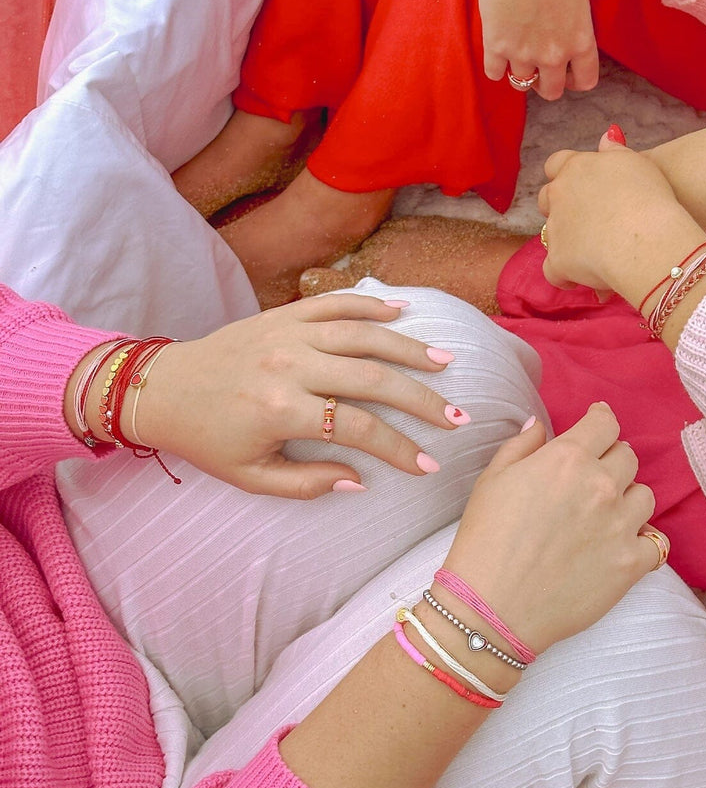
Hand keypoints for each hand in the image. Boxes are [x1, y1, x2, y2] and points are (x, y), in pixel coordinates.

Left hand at [133, 293, 464, 497]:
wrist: (164, 387)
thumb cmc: (208, 438)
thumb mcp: (251, 476)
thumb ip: (307, 484)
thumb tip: (360, 480)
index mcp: (280, 409)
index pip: (358, 429)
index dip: (400, 449)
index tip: (430, 464)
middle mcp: (290, 364)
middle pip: (373, 379)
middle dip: (422, 401)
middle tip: (458, 417)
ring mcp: (289, 332)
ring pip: (363, 335)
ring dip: (409, 348)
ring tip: (445, 362)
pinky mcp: (285, 313)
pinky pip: (336, 302)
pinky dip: (371, 304)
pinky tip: (403, 311)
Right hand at [443, 404, 660, 654]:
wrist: (492, 607)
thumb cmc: (486, 539)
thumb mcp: (492, 479)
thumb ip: (522, 445)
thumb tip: (541, 426)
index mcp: (568, 458)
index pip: (605, 423)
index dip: (601, 420)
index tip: (598, 424)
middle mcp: (601, 485)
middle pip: (627, 456)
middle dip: (610, 460)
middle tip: (592, 478)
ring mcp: (621, 525)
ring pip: (645, 496)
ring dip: (628, 499)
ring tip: (605, 515)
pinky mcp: (631, 564)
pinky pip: (657, 543)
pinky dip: (643, 542)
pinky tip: (622, 546)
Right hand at [478, 0, 598, 98]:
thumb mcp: (579, 0)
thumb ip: (575, 29)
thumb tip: (564, 42)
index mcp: (580, 42)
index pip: (585, 82)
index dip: (575, 80)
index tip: (567, 73)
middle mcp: (554, 55)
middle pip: (551, 91)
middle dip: (547, 83)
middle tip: (540, 68)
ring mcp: (523, 54)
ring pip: (521, 85)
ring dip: (520, 74)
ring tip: (517, 56)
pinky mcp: (496, 47)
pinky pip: (494, 73)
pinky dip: (495, 66)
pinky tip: (497, 51)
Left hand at [538, 133, 703, 294]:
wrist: (647, 238)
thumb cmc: (650, 197)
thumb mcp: (636, 162)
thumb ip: (615, 151)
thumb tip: (605, 138)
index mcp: (576, 168)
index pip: (556, 163)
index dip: (566, 174)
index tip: (581, 185)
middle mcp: (559, 195)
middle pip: (547, 198)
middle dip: (560, 208)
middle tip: (586, 219)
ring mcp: (555, 229)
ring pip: (549, 236)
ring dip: (566, 242)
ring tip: (591, 253)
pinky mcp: (558, 261)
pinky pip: (553, 272)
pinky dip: (565, 276)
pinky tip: (582, 280)